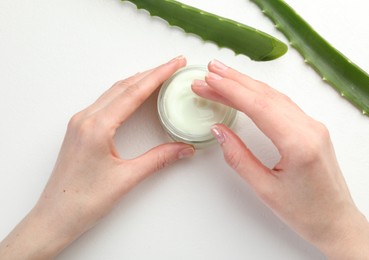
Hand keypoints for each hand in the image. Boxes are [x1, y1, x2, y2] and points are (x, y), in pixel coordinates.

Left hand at [0, 56, 194, 258]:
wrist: (55, 216)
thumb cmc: (83, 201)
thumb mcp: (127, 178)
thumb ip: (158, 159)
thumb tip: (184, 149)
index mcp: (97, 127)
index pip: (133, 92)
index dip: (158, 75)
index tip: (174, 64)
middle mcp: (86, 119)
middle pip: (124, 86)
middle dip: (151, 73)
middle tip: (173, 65)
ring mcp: (80, 123)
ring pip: (113, 92)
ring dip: (138, 81)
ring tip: (159, 75)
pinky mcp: (80, 129)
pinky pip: (105, 102)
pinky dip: (125, 93)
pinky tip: (135, 94)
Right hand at [192, 60, 368, 258]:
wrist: (336, 221)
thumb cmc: (305, 211)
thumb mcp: (264, 188)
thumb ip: (239, 157)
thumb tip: (219, 130)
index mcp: (299, 143)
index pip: (259, 106)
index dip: (231, 91)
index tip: (209, 81)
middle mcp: (310, 128)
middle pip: (266, 96)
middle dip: (235, 81)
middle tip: (210, 71)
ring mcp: (313, 126)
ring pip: (274, 97)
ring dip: (247, 84)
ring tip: (223, 76)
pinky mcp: (312, 128)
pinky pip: (283, 104)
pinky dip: (260, 94)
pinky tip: (247, 90)